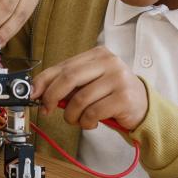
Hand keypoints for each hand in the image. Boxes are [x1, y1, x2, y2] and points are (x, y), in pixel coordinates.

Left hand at [31, 47, 148, 131]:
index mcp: (98, 54)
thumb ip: (69, 84)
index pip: (64, 65)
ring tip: (77, 120)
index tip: (34, 94)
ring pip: (79, 99)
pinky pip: (92, 113)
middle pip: (69, 78)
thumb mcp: (90, 83)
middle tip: (47, 110)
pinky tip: (91, 123)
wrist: (143, 106)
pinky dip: (86, 123)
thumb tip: (39, 92)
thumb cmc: (112, 94)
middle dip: (52, 97)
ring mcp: (118, 79)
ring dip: (72, 116)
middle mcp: (109, 62)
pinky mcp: (123, 97)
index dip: (44, 81)